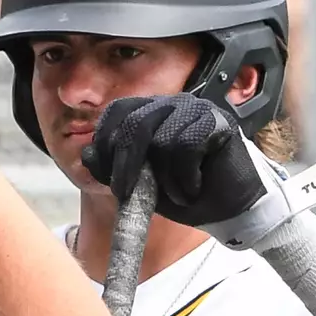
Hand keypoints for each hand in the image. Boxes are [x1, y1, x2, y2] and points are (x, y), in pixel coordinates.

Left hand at [83, 94, 315, 250]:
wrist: (230, 212)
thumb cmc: (186, 195)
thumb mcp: (141, 187)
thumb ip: (113, 169)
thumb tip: (86, 153)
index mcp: (152, 112)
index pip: (117, 113)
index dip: (105, 144)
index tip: (107, 178)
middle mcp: (173, 104)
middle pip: (134, 124)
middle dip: (125, 165)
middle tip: (128, 196)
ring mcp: (197, 110)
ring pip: (160, 139)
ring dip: (163, 178)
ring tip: (178, 193)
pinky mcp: (218, 122)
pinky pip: (185, 147)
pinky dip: (184, 177)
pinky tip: (194, 187)